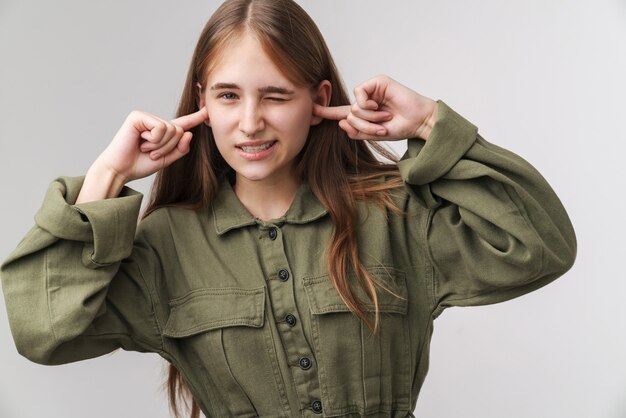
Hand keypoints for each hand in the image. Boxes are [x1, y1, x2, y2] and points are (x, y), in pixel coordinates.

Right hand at [95, 107, 208, 182]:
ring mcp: (146, 118)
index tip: (208, 110)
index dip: (196, 117)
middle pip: (179, 131)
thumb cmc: (140, 164)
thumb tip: (189, 133)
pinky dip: (153, 140)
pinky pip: (160, 128)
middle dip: (168, 148)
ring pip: (171, 130)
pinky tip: (140, 142)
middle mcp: (156, 122)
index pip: (183, 124)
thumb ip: (180, 149)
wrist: (120, 170)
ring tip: (145, 149)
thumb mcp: (167, 159)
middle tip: (151, 153)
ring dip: (160, 146)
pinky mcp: (138, 116)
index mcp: (163, 133)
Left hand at [313, 75, 437, 140]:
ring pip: (353, 107)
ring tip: (385, 117)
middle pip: (349, 115)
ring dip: (368, 118)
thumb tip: (340, 123)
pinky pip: (359, 94)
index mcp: (364, 114)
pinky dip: (367, 104)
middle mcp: (366, 100)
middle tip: (380, 128)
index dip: (327, 112)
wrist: (419, 121)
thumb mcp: (374, 135)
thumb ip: (356, 132)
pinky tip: (378, 106)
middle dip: (363, 125)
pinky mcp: (377, 81)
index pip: (342, 113)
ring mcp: (371, 90)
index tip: (312, 110)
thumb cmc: (401, 127)